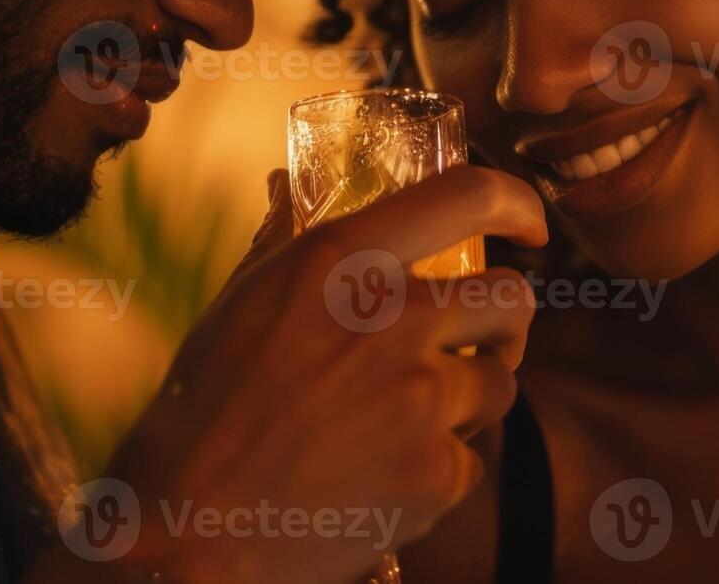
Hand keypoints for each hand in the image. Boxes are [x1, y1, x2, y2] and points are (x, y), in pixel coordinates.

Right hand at [48, 165, 547, 583]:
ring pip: (501, 381)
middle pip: (510, 297)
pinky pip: (470, 459)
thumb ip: (283, 241)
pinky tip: (383, 477)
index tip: (530, 224)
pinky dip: (439, 470)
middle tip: (476, 341)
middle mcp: (393, 320)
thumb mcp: (238, 303)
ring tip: (410, 419)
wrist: (188, 533)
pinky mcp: (436, 473)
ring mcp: (421, 399)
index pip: (466, 196)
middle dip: (503, 321)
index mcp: (342, 262)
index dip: (517, 202)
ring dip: (471, 397)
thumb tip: (288, 185)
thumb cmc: (201, 411)